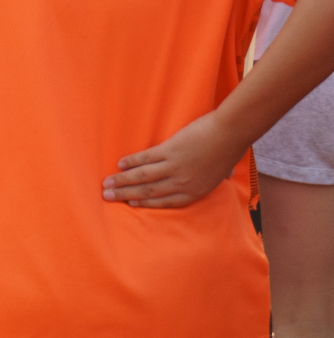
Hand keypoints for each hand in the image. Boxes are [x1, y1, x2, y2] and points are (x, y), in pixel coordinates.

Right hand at [103, 111, 240, 208]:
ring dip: (122, 181)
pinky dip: (131, 161)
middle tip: (107, 196)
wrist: (230, 134)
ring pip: (142, 177)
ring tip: (107, 183)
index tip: (130, 204)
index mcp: (195, 191)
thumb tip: (225, 176)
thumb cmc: (230, 150)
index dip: (145, 203)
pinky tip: (120, 163)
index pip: (165, 202)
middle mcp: (182, 183)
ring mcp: (174, 168)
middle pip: (148, 192)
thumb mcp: (224, 171)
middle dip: (126, 195)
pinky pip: (145, 159)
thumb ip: (218, 176)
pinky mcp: (169, 151)